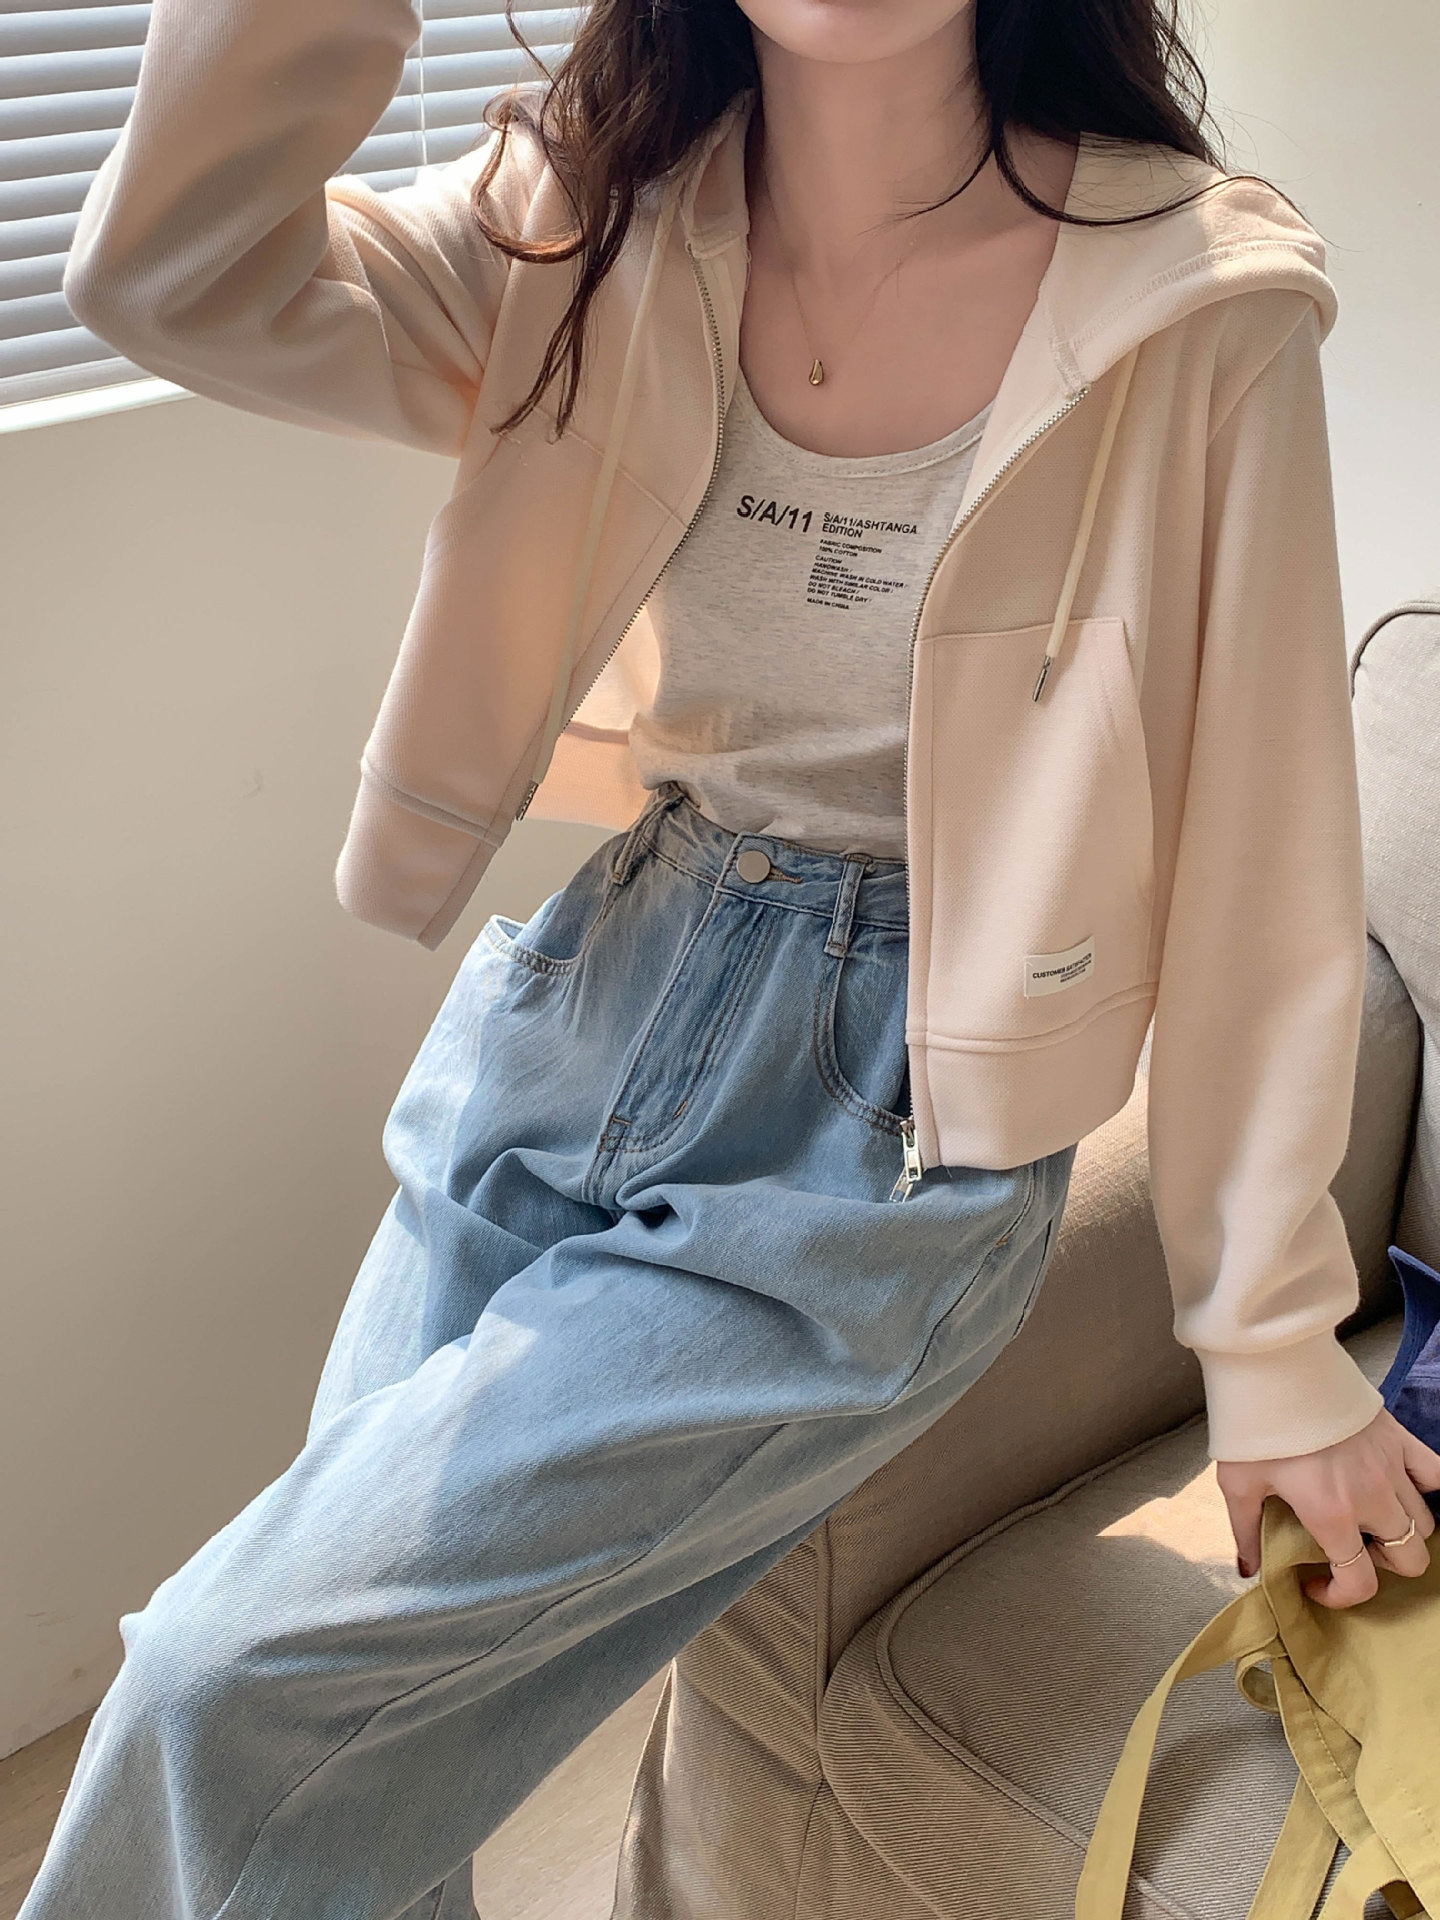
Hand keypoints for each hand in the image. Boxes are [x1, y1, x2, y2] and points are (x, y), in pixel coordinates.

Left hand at [1217, 1407, 1439, 1609]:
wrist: (1275, 1367)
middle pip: (1410, 1558)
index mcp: (1331, 1514)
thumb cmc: (1254, 1425)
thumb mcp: (1237, 1482)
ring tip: (1372, 1520)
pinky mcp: (1400, 1438)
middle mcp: (1372, 1497)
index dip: (1341, 1595)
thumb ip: (1246, 1531)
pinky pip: (1437, 1475)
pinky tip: (1403, 1489)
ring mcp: (1392, 1467)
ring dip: (1404, 1532)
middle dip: (1384, 1565)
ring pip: (1426, 1523)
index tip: (1318, 1582)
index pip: (1360, 1581)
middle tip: (1351, 1547)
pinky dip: (1429, 1490)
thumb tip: (1249, 1569)